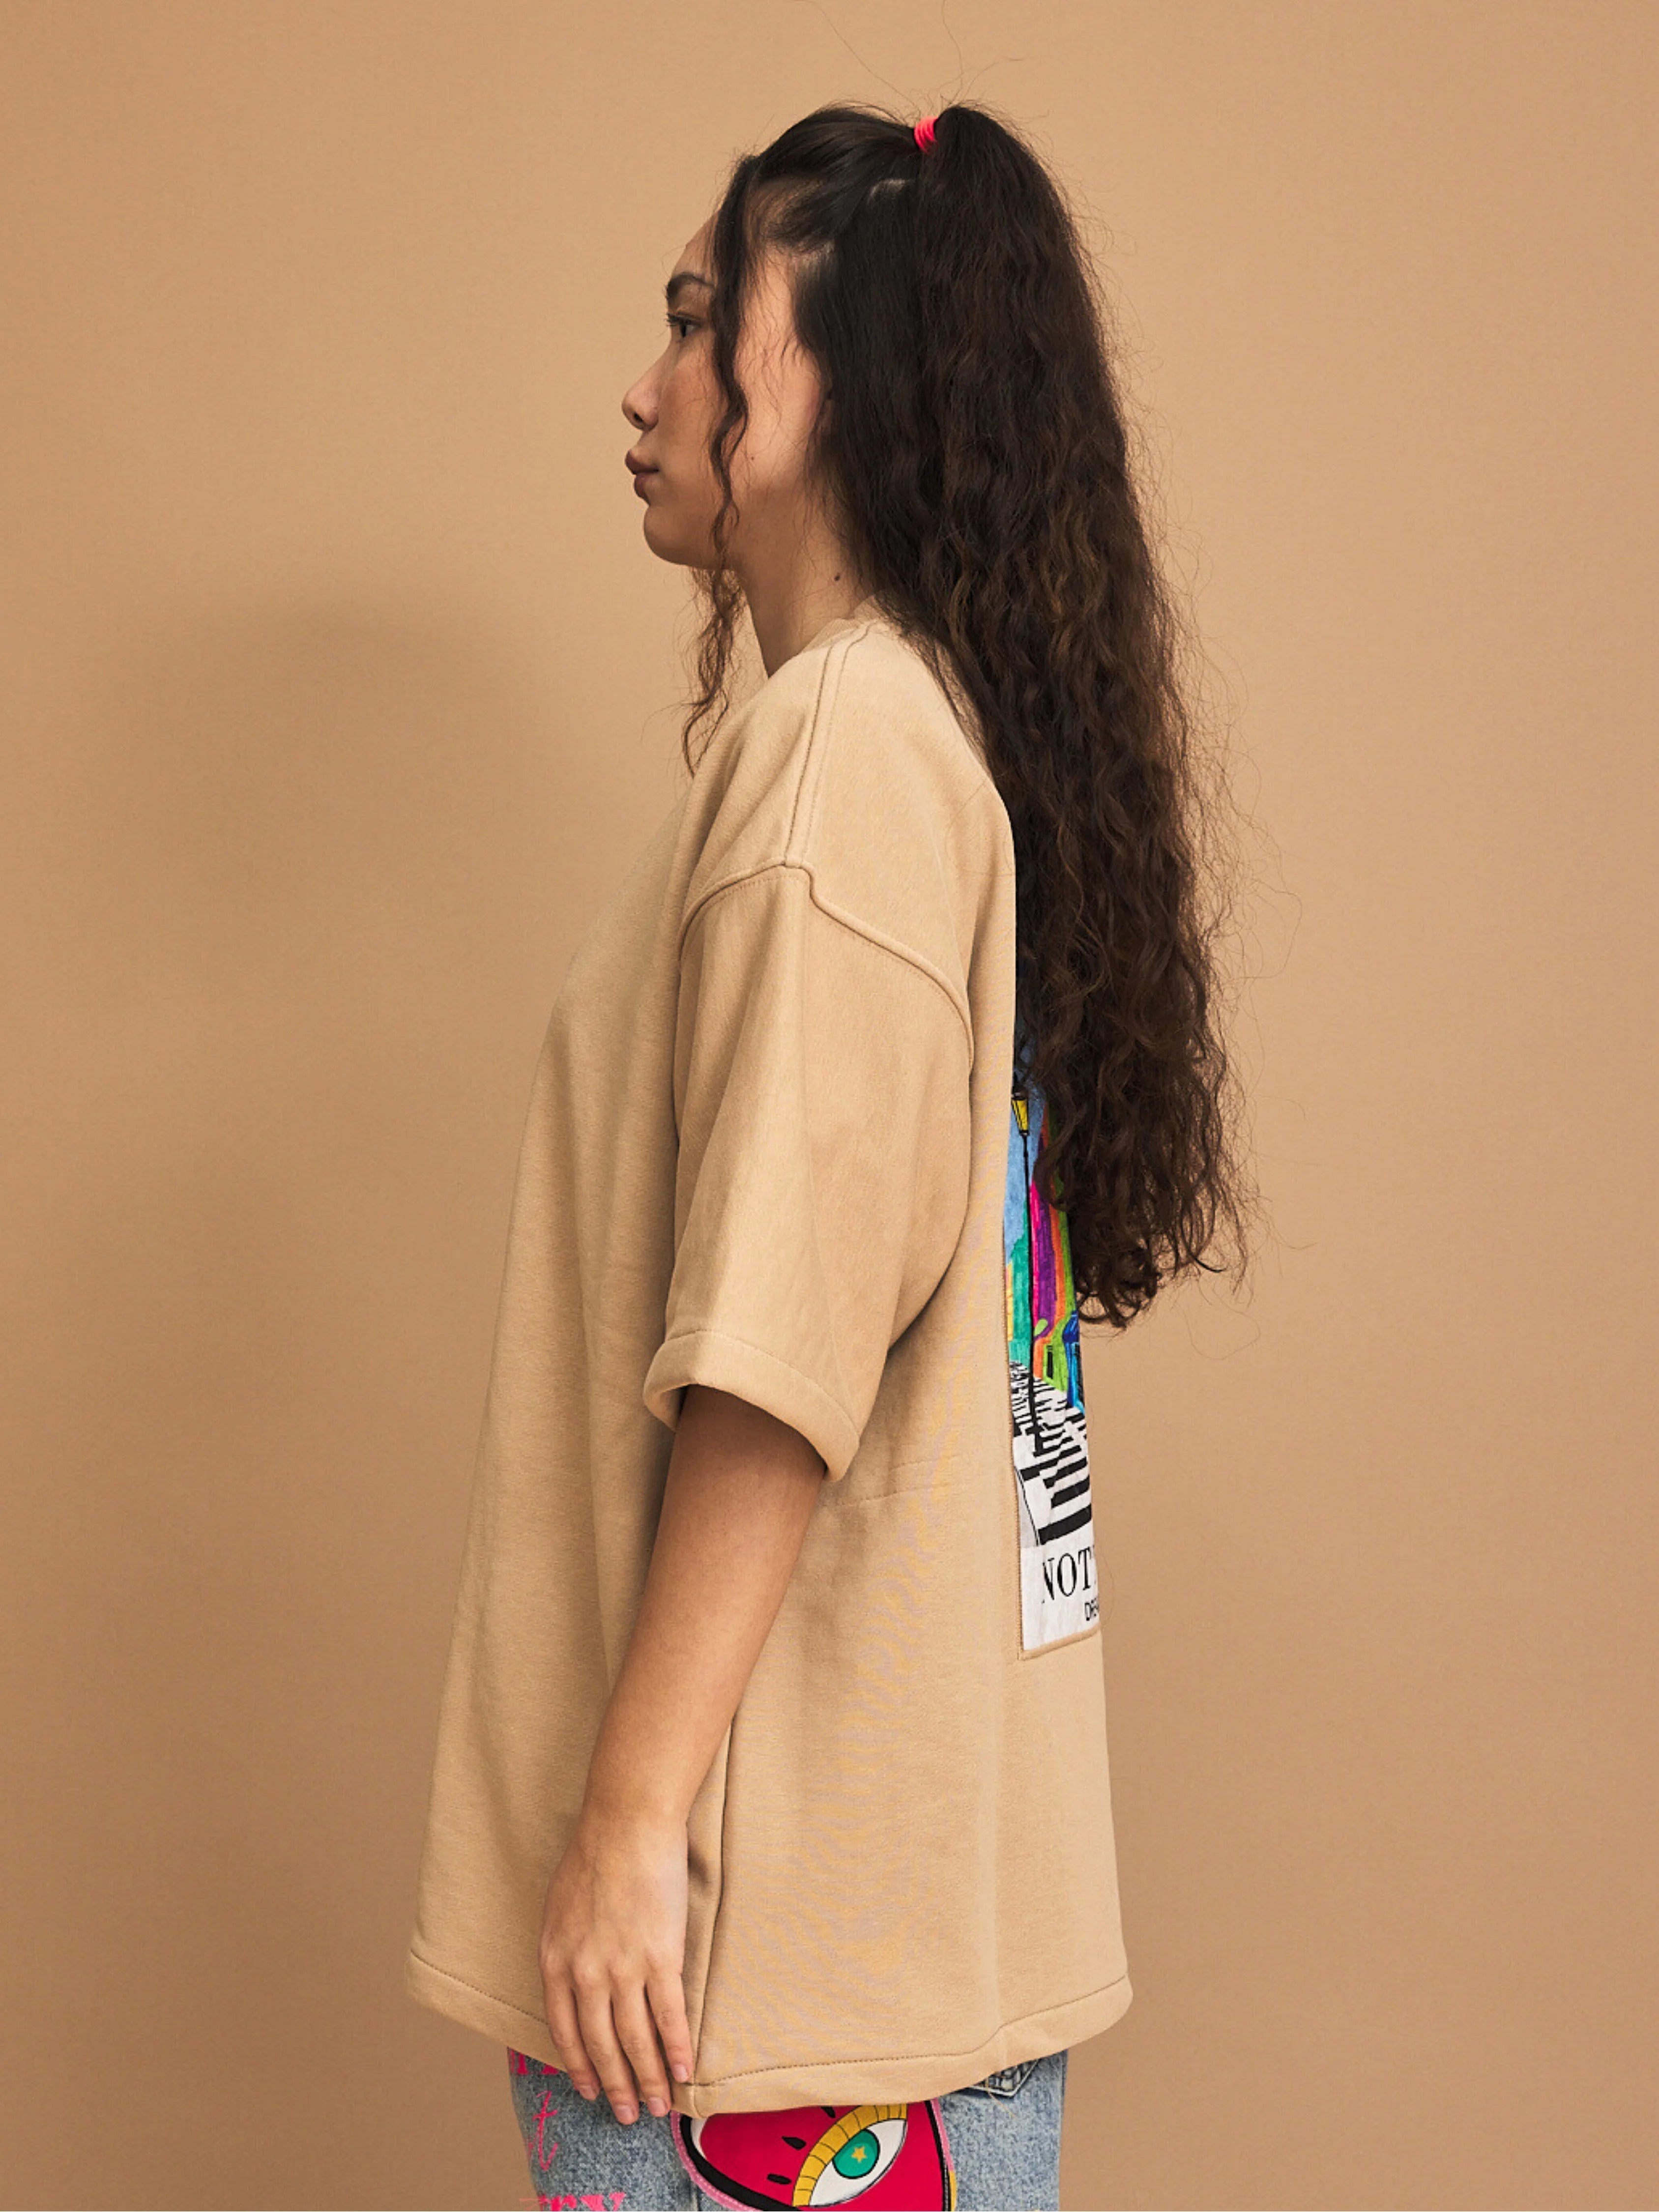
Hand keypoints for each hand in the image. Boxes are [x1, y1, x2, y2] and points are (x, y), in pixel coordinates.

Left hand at [538, 1805, 694, 2123]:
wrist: (626, 1822)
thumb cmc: (594, 1853)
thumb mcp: (560, 1907)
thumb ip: (565, 1949)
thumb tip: (574, 1978)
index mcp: (556, 1961)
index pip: (564, 2031)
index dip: (579, 2066)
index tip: (591, 2091)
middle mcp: (585, 1975)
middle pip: (600, 2045)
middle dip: (616, 2086)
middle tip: (630, 2115)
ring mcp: (623, 1969)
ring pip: (635, 2041)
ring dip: (649, 2079)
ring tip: (660, 2106)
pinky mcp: (661, 1958)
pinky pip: (669, 2017)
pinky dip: (678, 2048)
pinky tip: (686, 2069)